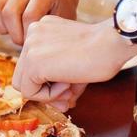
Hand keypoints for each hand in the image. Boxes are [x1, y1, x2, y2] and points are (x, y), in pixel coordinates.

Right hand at [0, 0, 81, 46]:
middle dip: (14, 34)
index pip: (29, 16)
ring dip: (0, 27)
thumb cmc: (61, 12)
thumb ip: (52, 32)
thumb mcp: (64, 21)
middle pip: (8, 12)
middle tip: (23, 41)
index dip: (29, 36)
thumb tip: (36, 54)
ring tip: (12, 32)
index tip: (34, 43)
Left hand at [11, 17, 135, 105]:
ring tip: (71, 85)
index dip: (46, 82)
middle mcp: (31, 34)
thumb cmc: (102, 51)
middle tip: (68, 94)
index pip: (30, 64)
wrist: (114, 42)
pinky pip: (30, 91)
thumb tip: (60, 106)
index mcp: (41, 30)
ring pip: (23, 85)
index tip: (68, 88)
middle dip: (44, 91)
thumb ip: (62, 83)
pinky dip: (49, 96)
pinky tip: (68, 82)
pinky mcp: (33, 61)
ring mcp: (30, 47)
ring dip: (47, 93)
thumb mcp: (74, 65)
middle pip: (23, 75)